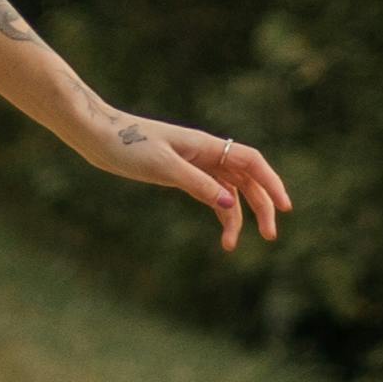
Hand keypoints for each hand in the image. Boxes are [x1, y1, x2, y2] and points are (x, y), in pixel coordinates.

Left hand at [76, 109, 290, 249]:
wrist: (98, 135)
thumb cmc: (128, 144)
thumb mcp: (163, 165)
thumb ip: (197, 183)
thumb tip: (229, 203)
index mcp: (206, 144)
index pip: (252, 161)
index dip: (272, 183)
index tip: (285, 208)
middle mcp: (206, 152)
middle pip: (247, 179)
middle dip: (261, 206)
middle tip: (269, 236)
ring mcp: (194, 163)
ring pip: (230, 190)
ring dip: (237, 216)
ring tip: (231, 246)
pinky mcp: (181, 174)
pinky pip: (211, 193)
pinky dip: (219, 211)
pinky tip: (222, 233)